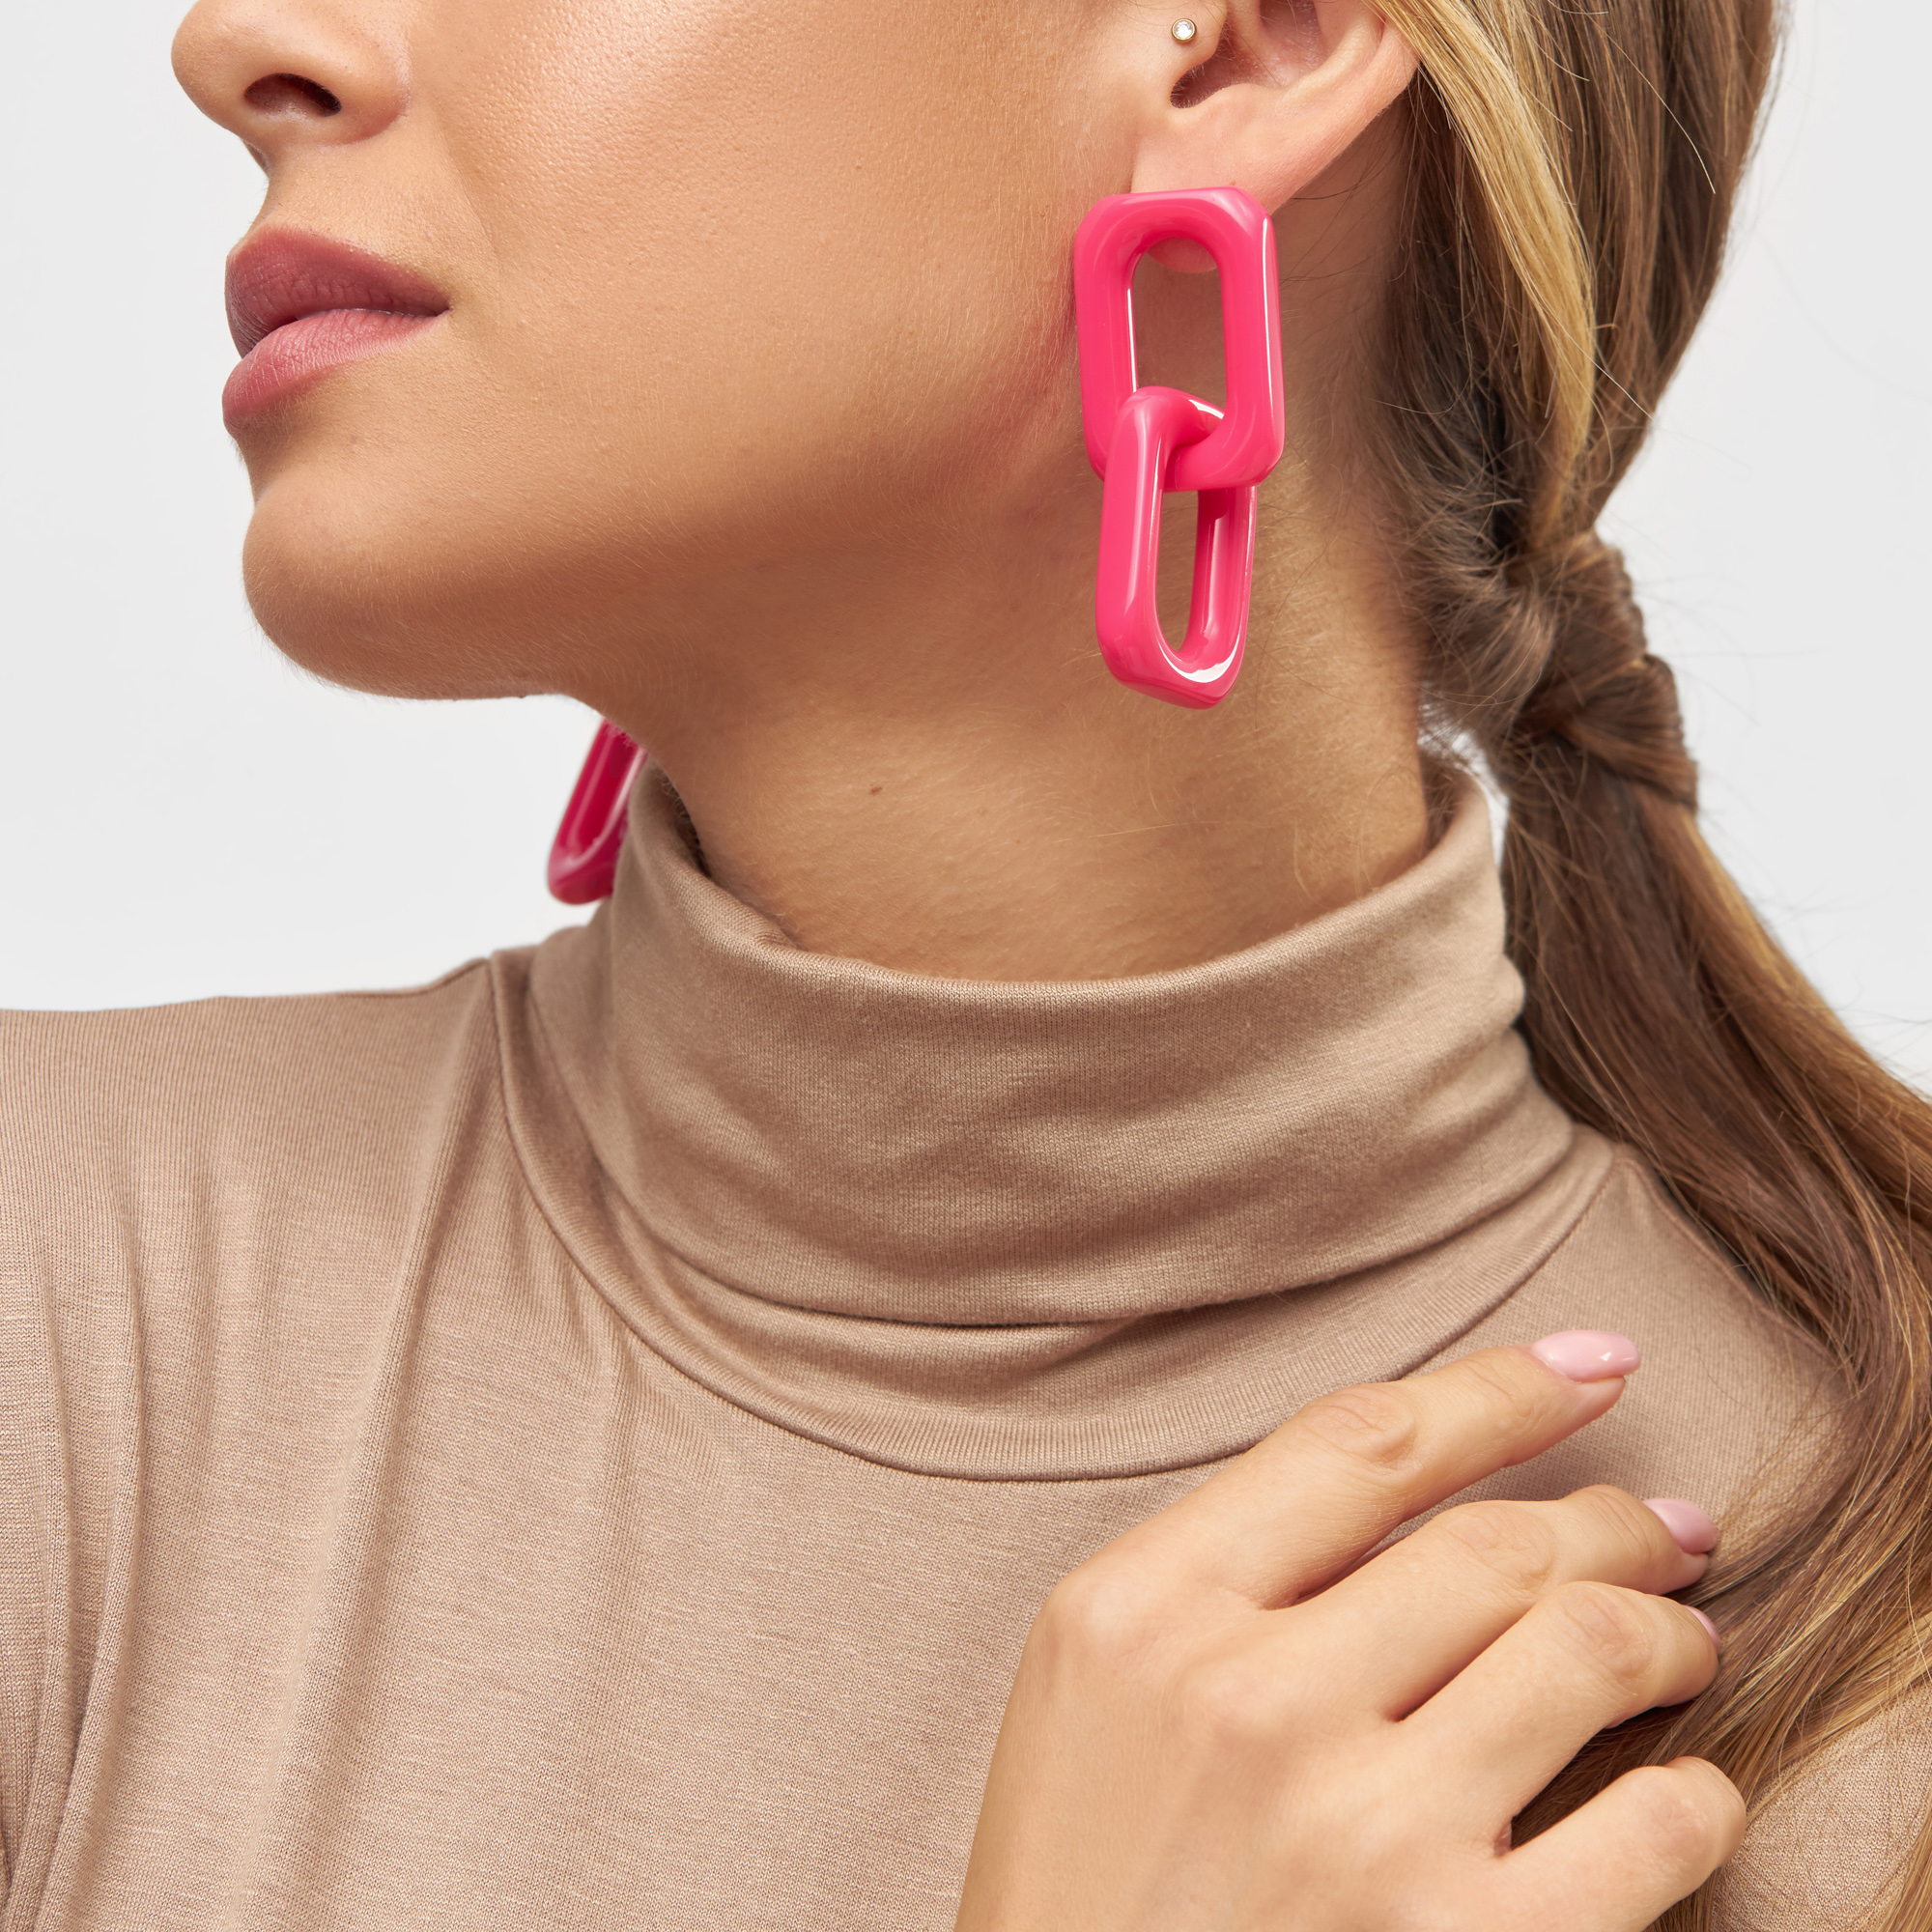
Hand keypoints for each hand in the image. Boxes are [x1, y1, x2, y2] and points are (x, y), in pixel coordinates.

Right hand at [955, 1334, 1739, 1931]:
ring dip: (1666, 1626)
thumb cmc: (1087, 1881)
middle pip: (1491, 1541)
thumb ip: (1225, 1572)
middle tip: (1664, 1522)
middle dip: (1609, 1515)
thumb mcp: (1097, 1687)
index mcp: (1145, 1611)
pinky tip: (1687, 1786)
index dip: (1502, 1388)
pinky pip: (1647, 1832)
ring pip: (1584, 1648)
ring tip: (1685, 1630)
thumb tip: (1428, 1492)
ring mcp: (1356, 1829)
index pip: (1362, 1443)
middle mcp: (1249, 1701)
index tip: (1593, 1365)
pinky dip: (1696, 1794)